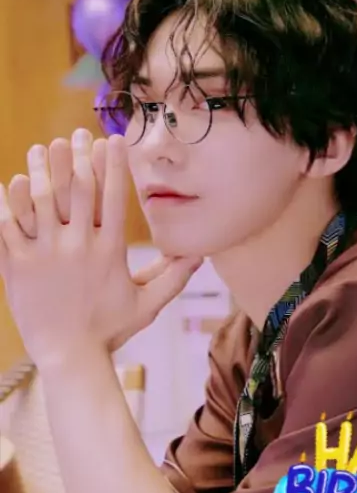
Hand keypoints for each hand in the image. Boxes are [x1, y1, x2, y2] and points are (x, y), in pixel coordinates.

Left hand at [0, 130, 202, 365]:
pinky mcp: (19, 265)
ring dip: (40, 169)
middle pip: (77, 188)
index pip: (113, 196)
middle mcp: (79, 245)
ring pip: (41, 199)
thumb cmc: (109, 332)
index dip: (113, 164)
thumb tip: (200, 256)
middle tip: (75, 135)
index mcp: (109, 250)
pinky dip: (10, 202)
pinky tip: (11, 181)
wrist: (69, 357)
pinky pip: (10, 225)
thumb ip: (173, 278)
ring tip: (40, 148)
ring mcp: (46, 253)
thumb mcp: (147, 305)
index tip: (112, 139)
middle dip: (77, 156)